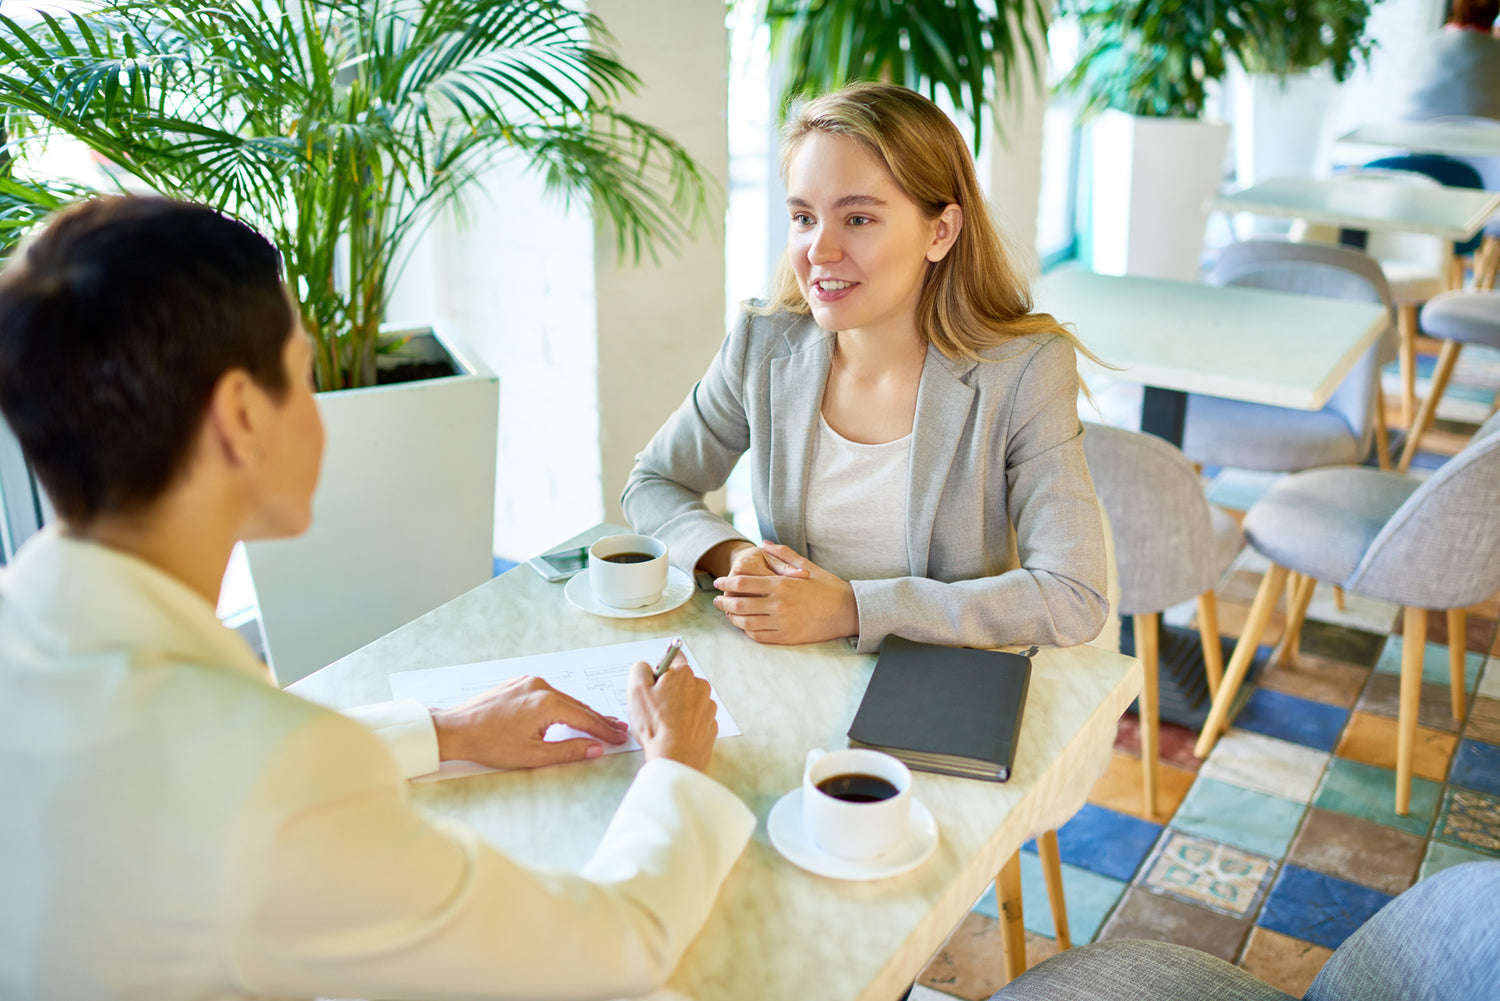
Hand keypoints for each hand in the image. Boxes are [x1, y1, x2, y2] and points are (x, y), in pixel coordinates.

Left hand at [430, 675, 629, 769]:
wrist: (455, 729)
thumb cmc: (489, 744)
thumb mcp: (533, 755)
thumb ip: (568, 751)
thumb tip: (596, 749)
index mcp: (547, 703)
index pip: (585, 718)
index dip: (605, 730)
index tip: (620, 738)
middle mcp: (541, 686)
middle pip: (578, 706)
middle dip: (598, 720)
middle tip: (618, 729)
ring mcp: (529, 681)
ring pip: (564, 699)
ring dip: (581, 712)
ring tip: (599, 723)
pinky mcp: (519, 682)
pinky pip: (549, 694)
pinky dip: (563, 705)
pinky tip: (570, 712)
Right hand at [627, 655, 718, 771]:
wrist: (675, 757)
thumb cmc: (657, 726)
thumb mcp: (636, 690)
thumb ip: (639, 670)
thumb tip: (645, 667)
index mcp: (684, 674)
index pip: (674, 656)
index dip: (660, 668)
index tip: (654, 680)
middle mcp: (700, 687)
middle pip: (681, 681)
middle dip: (668, 690)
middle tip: (653, 707)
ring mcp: (708, 708)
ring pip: (689, 701)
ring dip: (677, 708)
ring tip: (663, 724)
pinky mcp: (710, 726)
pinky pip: (695, 719)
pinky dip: (685, 723)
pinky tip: (674, 733)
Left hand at [711, 542, 858, 644]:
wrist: (849, 612)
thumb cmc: (829, 588)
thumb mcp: (807, 567)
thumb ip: (784, 554)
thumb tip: (764, 543)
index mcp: (782, 585)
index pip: (743, 583)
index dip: (726, 582)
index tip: (718, 582)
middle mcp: (779, 605)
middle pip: (739, 605)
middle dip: (723, 603)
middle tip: (716, 601)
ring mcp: (782, 623)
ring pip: (746, 623)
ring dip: (733, 619)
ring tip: (728, 614)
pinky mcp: (787, 638)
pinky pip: (759, 636)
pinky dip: (748, 631)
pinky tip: (746, 626)